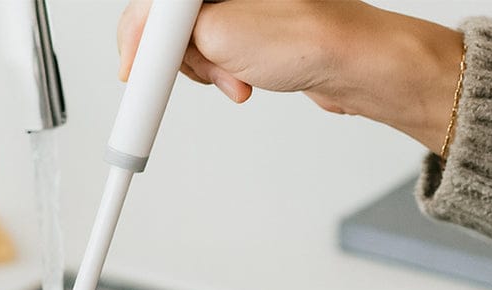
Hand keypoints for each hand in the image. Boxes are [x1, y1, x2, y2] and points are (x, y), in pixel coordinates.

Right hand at [117, 0, 463, 153]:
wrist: (354, 64)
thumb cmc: (308, 38)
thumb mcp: (218, 32)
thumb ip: (168, 33)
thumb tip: (138, 43)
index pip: (152, 4)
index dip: (139, 35)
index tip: (136, 70)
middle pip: (167, 21)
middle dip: (178, 57)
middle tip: (203, 73)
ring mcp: (237, 2)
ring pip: (187, 42)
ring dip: (203, 71)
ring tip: (233, 80)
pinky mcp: (247, 24)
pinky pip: (210, 50)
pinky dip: (218, 72)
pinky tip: (240, 80)